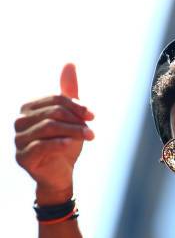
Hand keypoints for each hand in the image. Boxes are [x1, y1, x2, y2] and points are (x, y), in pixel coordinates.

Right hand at [14, 63, 94, 203]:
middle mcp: (19, 122)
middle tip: (92, 130)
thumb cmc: (65, 143)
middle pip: (53, 113)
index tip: (92, 116)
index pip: (55, 100)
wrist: (60, 174)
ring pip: (49, 128)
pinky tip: (73, 145)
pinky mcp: (22, 157)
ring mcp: (18, 140)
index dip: (76, 106)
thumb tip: (70, 63)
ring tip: (89, 137)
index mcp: (29, 109)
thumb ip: (69, 93)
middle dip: (76, 120)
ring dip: (73, 132)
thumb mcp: (71, 118)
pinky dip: (60, 143)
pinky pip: (42, 146)